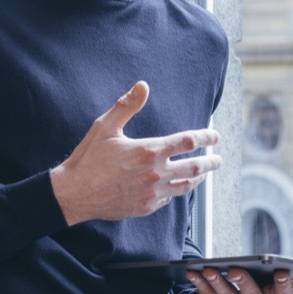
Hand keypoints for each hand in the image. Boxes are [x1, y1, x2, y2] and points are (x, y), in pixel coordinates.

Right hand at [50, 81, 221, 224]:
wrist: (74, 194)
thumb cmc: (88, 158)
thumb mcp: (105, 126)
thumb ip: (127, 106)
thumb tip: (143, 86)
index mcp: (149, 151)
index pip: (188, 141)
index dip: (206, 137)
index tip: (215, 135)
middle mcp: (155, 173)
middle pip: (195, 167)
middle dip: (211, 162)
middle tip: (218, 159)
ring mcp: (152, 193)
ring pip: (185, 186)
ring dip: (198, 178)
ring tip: (204, 174)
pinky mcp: (146, 207)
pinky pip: (169, 199)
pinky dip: (177, 191)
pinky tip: (177, 187)